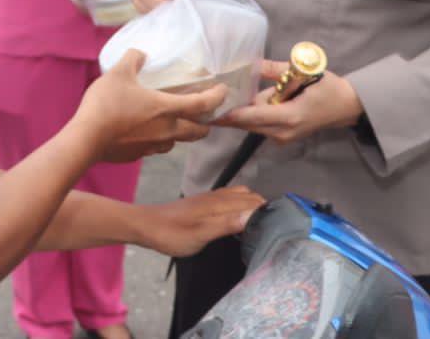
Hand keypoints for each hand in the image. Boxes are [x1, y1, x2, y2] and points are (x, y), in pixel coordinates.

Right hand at [73, 51, 224, 163]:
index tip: (223, 90)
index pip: (203, 105)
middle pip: (198, 132)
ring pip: (177, 142)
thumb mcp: (118, 73)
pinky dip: (157, 140)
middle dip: (205, 124)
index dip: (217, 97)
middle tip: (202, 113)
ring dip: (180, 133)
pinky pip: (155, 148)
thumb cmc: (106, 105)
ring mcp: (153, 146)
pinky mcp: (138, 155)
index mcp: (167, 109)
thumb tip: (139, 53)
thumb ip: (132, 59)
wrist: (86, 139)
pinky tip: (144, 132)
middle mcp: (167, 131)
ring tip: (172, 122)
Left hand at [133, 187, 265, 258]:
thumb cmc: (172, 234)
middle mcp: (218, 196)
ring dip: (254, 205)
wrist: (147, 226)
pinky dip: (242, 205)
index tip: (282, 225)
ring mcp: (211, 198)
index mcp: (219, 203)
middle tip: (277, 227)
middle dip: (265, 207)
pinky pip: (231, 198)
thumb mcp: (200, 235)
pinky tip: (241, 219)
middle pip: (250, 196)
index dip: (269, 211)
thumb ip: (226, 225)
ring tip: (263, 223)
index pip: (253, 202)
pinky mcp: (205, 202)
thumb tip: (253, 217)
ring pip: (241, 195)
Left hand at [216, 62, 361, 144]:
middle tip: (205, 102)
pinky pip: (259, 125)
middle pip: (246, 123)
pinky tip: (241, 104)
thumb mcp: (305, 73)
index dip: (228, 114)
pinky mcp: (282, 137)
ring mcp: (283, 138)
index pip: (251, 116)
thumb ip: (277, 70)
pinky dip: (249, 116)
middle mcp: (283, 132)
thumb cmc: (329, 89)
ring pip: (251, 125)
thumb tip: (253, 64)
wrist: (347, 107)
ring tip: (218, 102)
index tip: (208, 110)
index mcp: (289, 117)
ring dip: (238, 113)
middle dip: (227, 113)